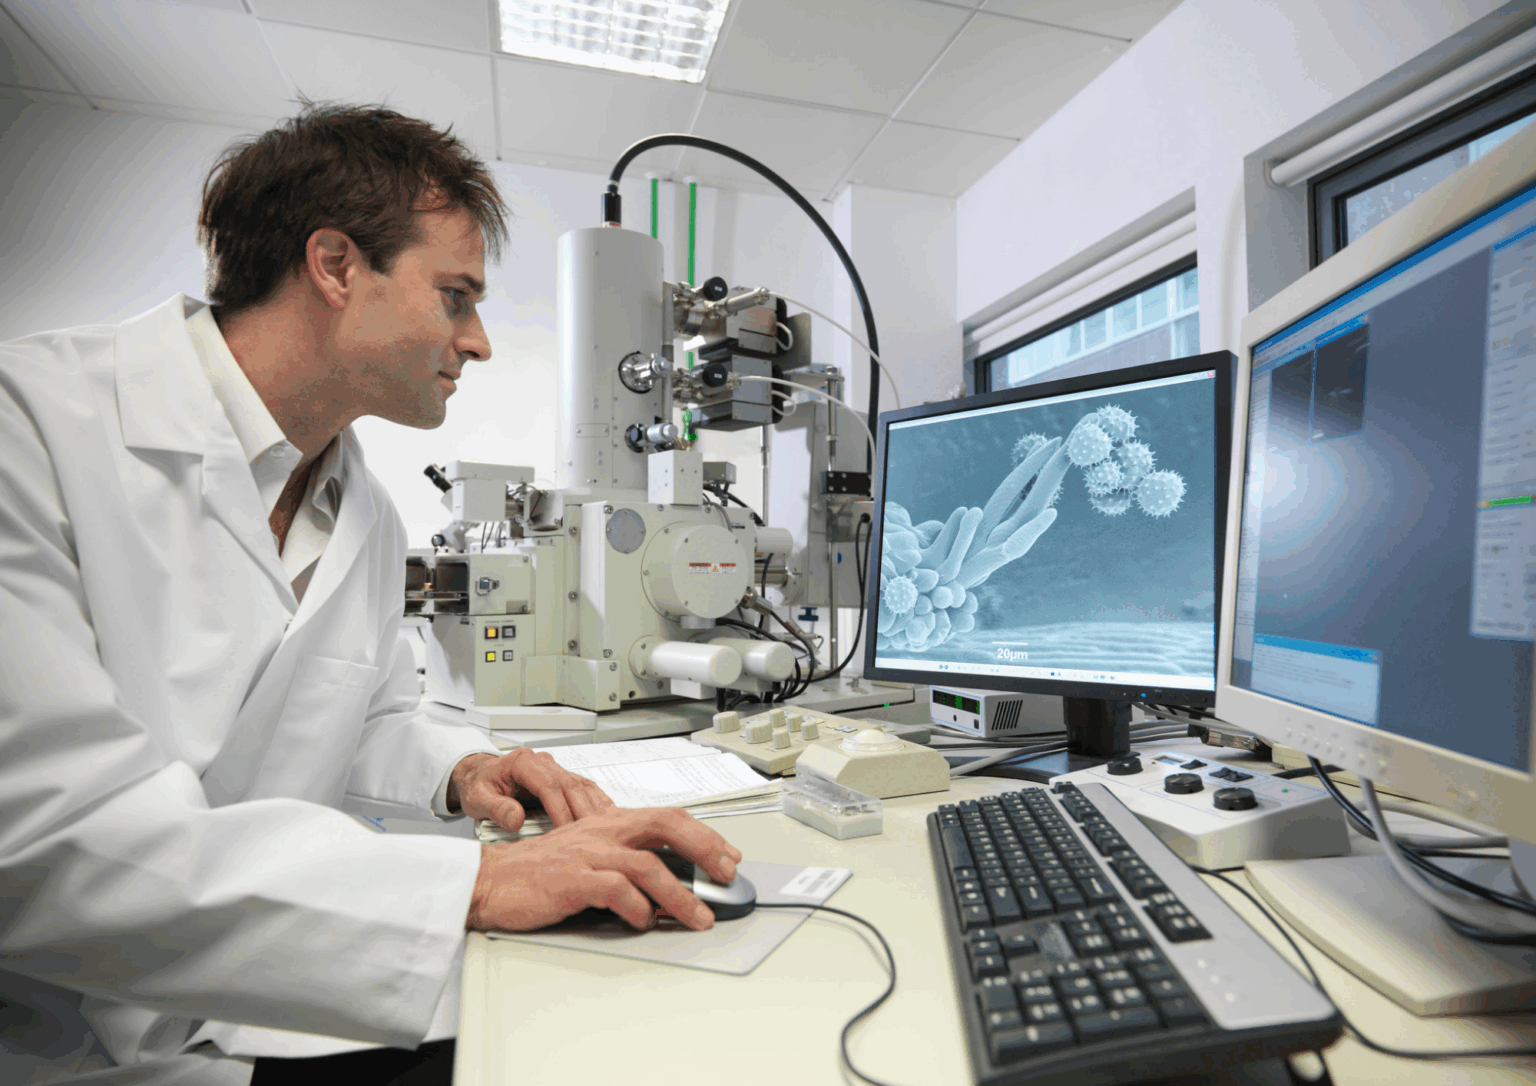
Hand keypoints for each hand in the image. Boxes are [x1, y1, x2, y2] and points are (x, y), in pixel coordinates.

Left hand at [449, 748, 613, 831]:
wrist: (479, 776)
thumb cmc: (480, 785)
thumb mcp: (478, 798)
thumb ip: (495, 808)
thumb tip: (516, 819)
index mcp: (523, 762)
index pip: (548, 785)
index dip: (561, 809)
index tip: (568, 830)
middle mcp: (543, 762)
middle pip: (571, 785)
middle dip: (583, 811)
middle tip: (594, 835)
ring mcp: (555, 769)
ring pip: (582, 785)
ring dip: (596, 806)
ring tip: (607, 828)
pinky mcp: (561, 779)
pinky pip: (584, 788)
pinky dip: (597, 802)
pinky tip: (607, 817)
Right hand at [465, 807, 744, 932]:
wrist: (489, 879)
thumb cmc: (537, 871)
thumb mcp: (587, 856)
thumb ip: (625, 864)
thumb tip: (667, 889)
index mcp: (608, 822)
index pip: (666, 817)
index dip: (702, 834)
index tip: (727, 854)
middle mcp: (602, 831)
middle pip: (665, 825)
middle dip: (704, 848)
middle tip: (726, 874)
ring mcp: (587, 853)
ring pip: (647, 864)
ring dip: (679, 894)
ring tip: (697, 917)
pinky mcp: (571, 879)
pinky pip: (615, 889)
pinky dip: (636, 908)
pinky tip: (644, 921)